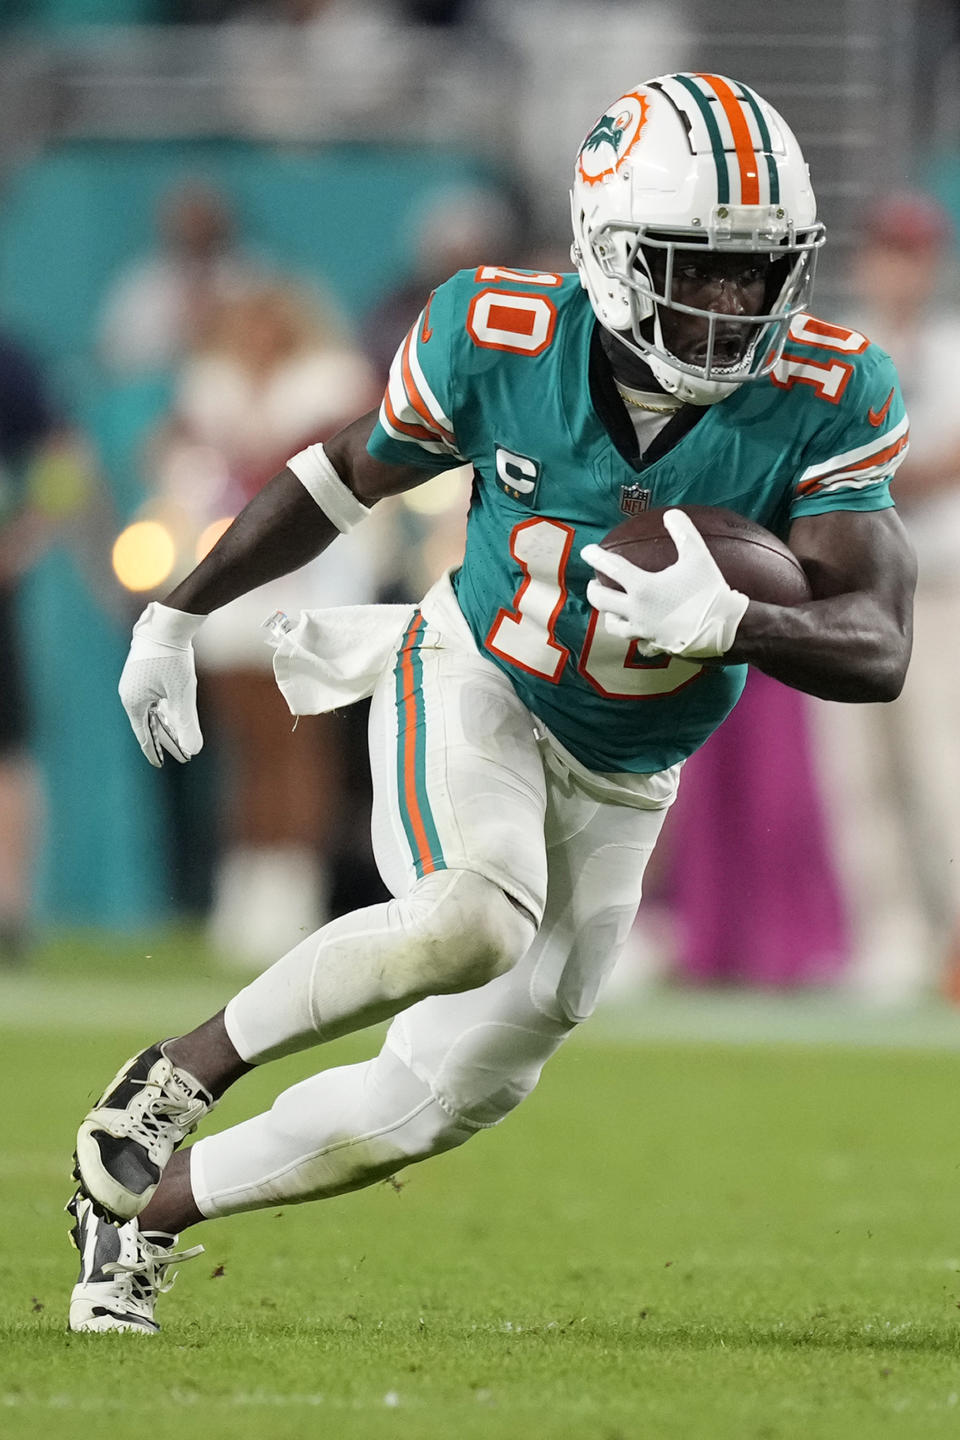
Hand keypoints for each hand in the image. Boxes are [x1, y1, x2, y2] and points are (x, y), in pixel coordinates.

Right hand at [118, 602, 205, 765]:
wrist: (167, 624)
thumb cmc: (172, 659)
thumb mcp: (183, 695)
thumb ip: (187, 724)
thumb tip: (193, 750)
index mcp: (132, 701)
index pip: (143, 734)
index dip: (153, 751)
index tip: (160, 765)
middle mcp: (130, 693)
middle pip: (150, 723)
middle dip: (168, 740)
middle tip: (184, 755)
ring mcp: (136, 682)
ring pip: (153, 710)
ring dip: (168, 724)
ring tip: (181, 737)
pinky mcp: (144, 671)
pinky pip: (154, 698)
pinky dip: (166, 708)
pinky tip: (176, 714)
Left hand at [581, 509, 748, 659]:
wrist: (724, 628)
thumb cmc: (710, 590)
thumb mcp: (698, 555)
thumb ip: (683, 531)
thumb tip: (671, 514)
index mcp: (643, 587)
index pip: (611, 568)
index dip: (595, 557)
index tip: (586, 552)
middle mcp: (636, 610)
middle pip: (601, 600)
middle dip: (593, 590)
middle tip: (595, 583)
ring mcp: (643, 630)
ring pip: (613, 625)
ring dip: (608, 614)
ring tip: (611, 608)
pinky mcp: (654, 643)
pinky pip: (636, 641)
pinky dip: (632, 633)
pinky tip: (636, 629)